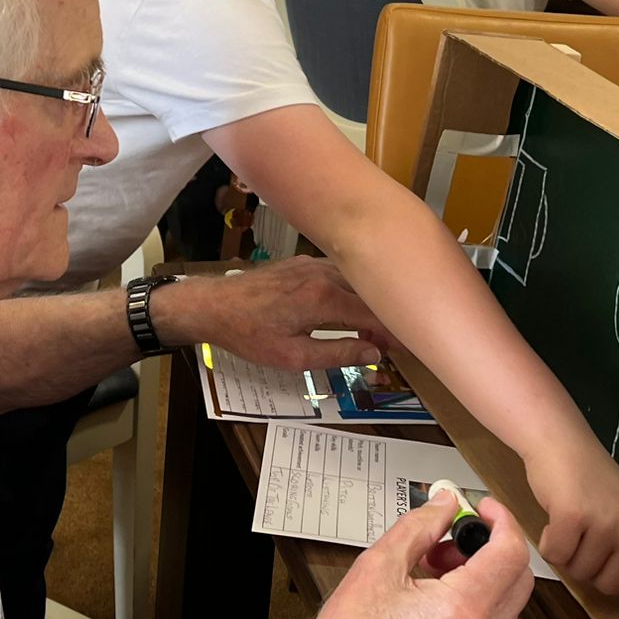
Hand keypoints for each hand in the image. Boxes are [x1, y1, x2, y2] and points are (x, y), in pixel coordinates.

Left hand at [157, 257, 398, 369]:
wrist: (214, 305)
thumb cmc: (250, 334)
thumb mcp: (294, 357)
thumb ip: (338, 354)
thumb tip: (374, 353)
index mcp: (324, 298)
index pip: (374, 313)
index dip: (393, 331)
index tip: (405, 347)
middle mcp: (324, 273)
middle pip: (370, 292)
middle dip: (383, 318)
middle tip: (386, 344)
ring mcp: (313, 263)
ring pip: (356, 280)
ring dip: (367, 304)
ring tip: (367, 332)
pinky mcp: (302, 261)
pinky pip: (339, 273)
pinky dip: (351, 290)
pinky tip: (346, 310)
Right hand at [300, 488, 533, 618]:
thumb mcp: (376, 567)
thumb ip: (420, 527)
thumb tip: (446, 504)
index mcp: (462, 610)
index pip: (512, 552)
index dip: (501, 522)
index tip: (484, 512)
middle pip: (518, 581)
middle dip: (490, 553)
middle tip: (449, 548)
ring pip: (505, 614)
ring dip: (481, 589)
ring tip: (432, 587)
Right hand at [522, 422, 618, 597]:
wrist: (561, 444)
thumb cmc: (589, 480)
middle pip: (608, 584)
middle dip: (588, 569)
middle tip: (581, 539)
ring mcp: (604, 522)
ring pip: (579, 571)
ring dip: (566, 554)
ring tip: (568, 524)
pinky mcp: (573, 517)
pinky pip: (556, 556)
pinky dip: (548, 544)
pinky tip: (552, 521)